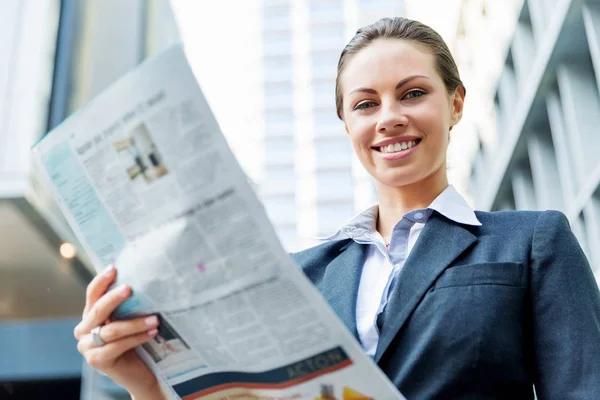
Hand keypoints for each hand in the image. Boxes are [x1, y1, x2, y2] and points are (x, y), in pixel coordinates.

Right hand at [74, 266, 165, 399]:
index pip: (92, 294)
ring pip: (111, 330)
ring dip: (135, 323)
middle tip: (130, 288)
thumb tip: (142, 277)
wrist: (139, 371)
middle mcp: (84, 330)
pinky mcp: (96, 361)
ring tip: (155, 319)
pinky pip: (117, 346)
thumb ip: (128, 304)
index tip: (114, 268)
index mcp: (90, 315)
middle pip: (98, 310)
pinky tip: (152, 333)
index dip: (101, 281)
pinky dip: (136, 338)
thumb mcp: (129, 319)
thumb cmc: (135, 340)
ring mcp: (87, 347)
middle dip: (114, 298)